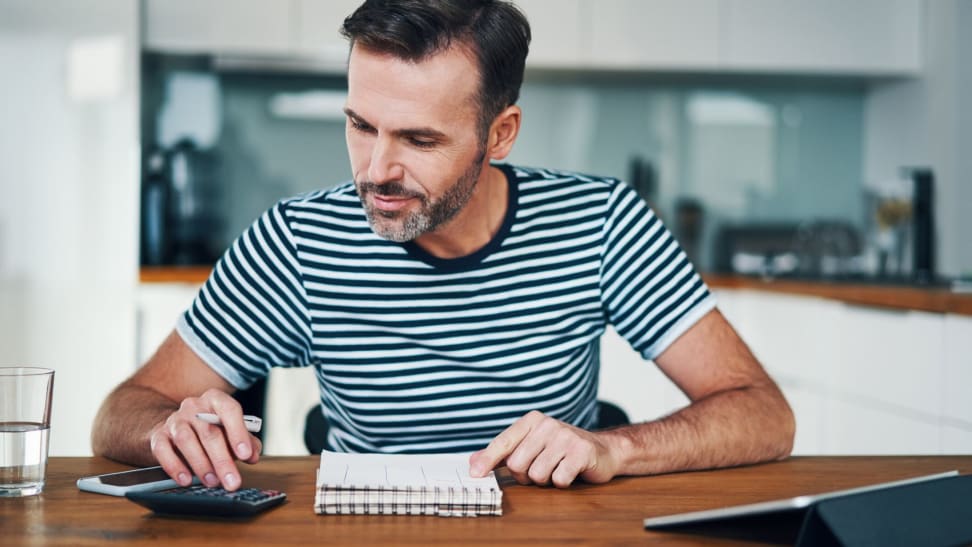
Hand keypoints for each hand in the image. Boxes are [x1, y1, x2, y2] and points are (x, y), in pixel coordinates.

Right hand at [149, 388, 260, 490]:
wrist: (176, 428)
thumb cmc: (211, 430)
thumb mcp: (231, 432)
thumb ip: (247, 441)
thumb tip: (253, 455)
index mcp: (215, 400)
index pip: (229, 410)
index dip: (238, 433)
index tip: (246, 455)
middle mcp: (194, 406)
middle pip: (209, 431)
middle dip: (222, 460)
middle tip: (232, 481)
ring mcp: (174, 420)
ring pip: (186, 440)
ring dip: (201, 464)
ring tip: (213, 482)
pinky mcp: (158, 435)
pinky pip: (162, 450)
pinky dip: (174, 467)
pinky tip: (185, 480)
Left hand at [468, 410, 620, 487]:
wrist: (602, 450)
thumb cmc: (560, 450)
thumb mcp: (530, 446)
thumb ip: (502, 454)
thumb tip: (473, 461)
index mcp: (531, 420)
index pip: (503, 442)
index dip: (487, 460)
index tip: (475, 474)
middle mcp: (547, 424)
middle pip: (518, 464)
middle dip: (526, 476)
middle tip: (540, 468)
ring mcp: (565, 437)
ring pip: (537, 474)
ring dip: (545, 480)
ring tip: (556, 468)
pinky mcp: (581, 452)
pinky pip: (558, 479)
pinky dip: (561, 482)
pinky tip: (570, 471)